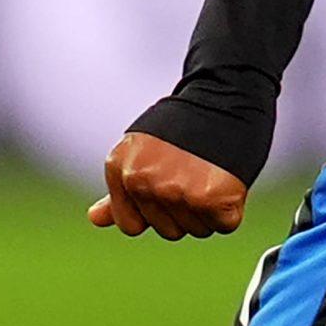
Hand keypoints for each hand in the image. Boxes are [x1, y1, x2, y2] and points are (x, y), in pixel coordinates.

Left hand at [89, 132, 247, 240]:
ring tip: (209, 172)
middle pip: (167, 230)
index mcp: (121, 169)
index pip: (130, 225)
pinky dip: (230, 208)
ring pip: (196, 230)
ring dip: (207, 210)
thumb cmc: (183, 124)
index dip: (152, 210)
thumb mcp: (140, 149)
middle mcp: (145, 182)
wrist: (226, 94)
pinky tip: (227, 179)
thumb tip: (94, 219)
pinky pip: (223, 225)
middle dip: (183, 209)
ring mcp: (179, 191)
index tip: (168, 181)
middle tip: (194, 171)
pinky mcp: (214, 199)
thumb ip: (119, 189)